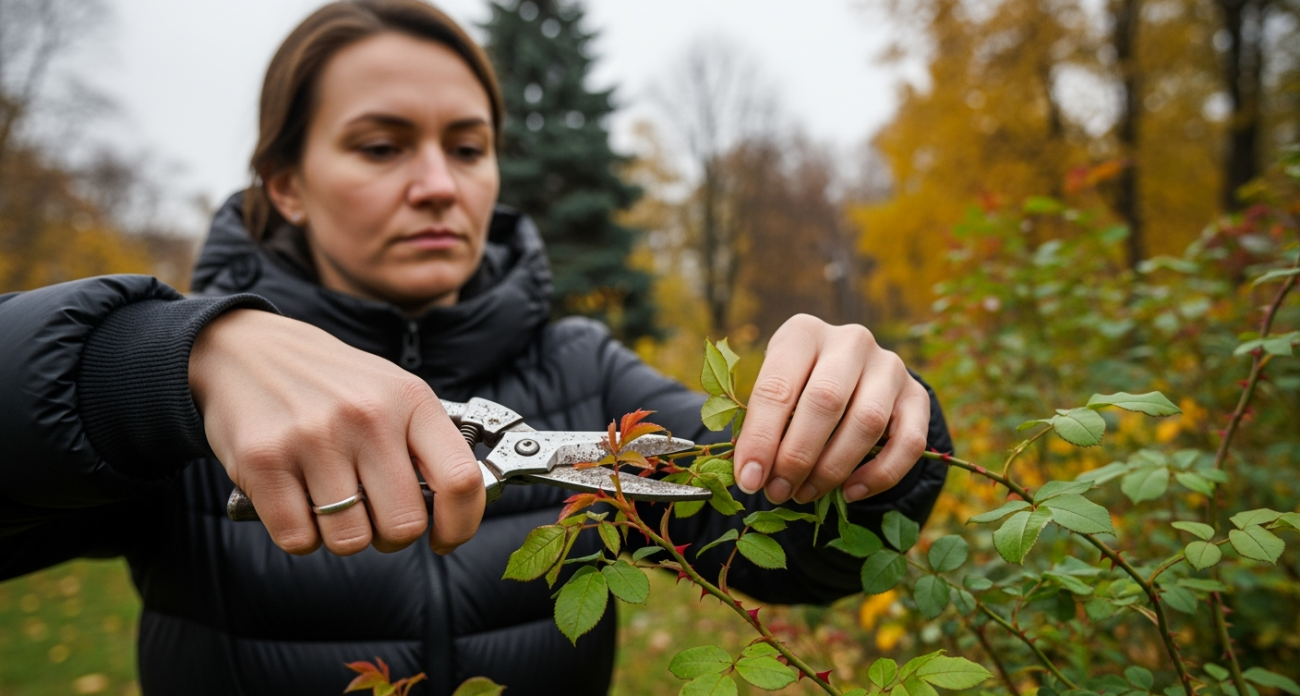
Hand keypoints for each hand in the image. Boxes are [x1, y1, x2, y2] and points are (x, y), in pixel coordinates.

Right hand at [189, 309, 483, 555]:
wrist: (246, 350)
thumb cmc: (331, 382)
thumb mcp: (392, 392)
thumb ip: (427, 444)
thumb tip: (458, 509)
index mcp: (410, 399)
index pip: (460, 479)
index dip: (460, 524)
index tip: (444, 537)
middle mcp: (366, 416)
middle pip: (404, 524)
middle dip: (392, 536)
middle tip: (374, 515)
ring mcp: (313, 438)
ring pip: (351, 540)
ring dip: (342, 534)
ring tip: (330, 499)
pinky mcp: (263, 461)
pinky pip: (299, 540)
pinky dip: (300, 535)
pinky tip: (296, 500)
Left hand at [733, 314, 929, 504]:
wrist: (852, 376)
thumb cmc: (798, 387)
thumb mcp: (775, 393)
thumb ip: (762, 428)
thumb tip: (751, 477)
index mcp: (803, 333)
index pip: (777, 386)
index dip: (760, 438)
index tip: (749, 478)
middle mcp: (850, 341)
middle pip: (825, 401)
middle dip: (798, 456)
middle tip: (778, 491)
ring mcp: (889, 366)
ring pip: (867, 422)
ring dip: (833, 468)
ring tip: (805, 493)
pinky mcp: (917, 395)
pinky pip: (909, 442)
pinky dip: (880, 475)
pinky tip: (850, 492)